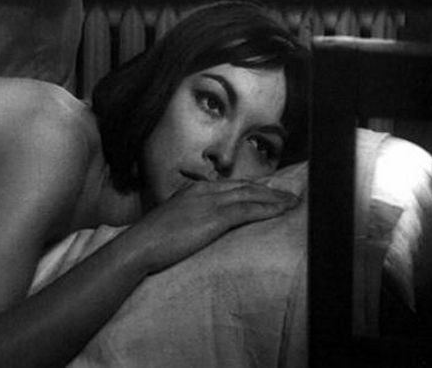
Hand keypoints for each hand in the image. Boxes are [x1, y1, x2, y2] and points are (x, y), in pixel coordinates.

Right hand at [124, 180, 299, 274]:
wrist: (139, 246)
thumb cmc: (150, 240)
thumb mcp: (171, 222)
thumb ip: (187, 218)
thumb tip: (197, 225)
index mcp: (193, 191)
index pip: (230, 186)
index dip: (252, 188)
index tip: (268, 191)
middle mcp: (204, 190)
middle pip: (245, 187)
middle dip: (269, 190)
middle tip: (288, 195)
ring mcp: (210, 202)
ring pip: (251, 195)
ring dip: (275, 198)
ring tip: (293, 203)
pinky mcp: (214, 217)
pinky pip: (248, 210)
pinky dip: (268, 209)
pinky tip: (282, 211)